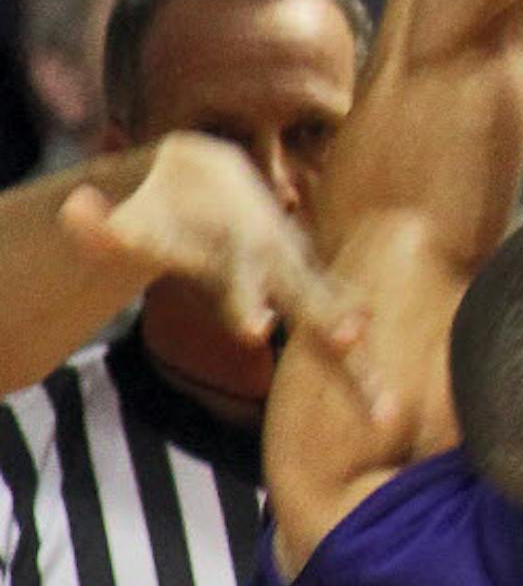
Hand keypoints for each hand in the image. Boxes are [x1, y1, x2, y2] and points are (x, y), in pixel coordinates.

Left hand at [59, 133, 377, 402]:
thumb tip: (75, 211)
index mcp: (235, 246)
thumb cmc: (168, 207)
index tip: (254, 331)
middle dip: (329, 316)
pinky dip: (362, 370)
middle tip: (352, 339)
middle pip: (307, 294)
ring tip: (383, 406)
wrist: (211, 177)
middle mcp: (278, 260)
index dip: (245, 302)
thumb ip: (104, 228)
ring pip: (336, 315)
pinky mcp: (309, 291)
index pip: (241, 276)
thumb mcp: (133, 220)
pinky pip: (339, 332)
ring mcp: (298, 275)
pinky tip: (384, 408)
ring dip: (361, 358)